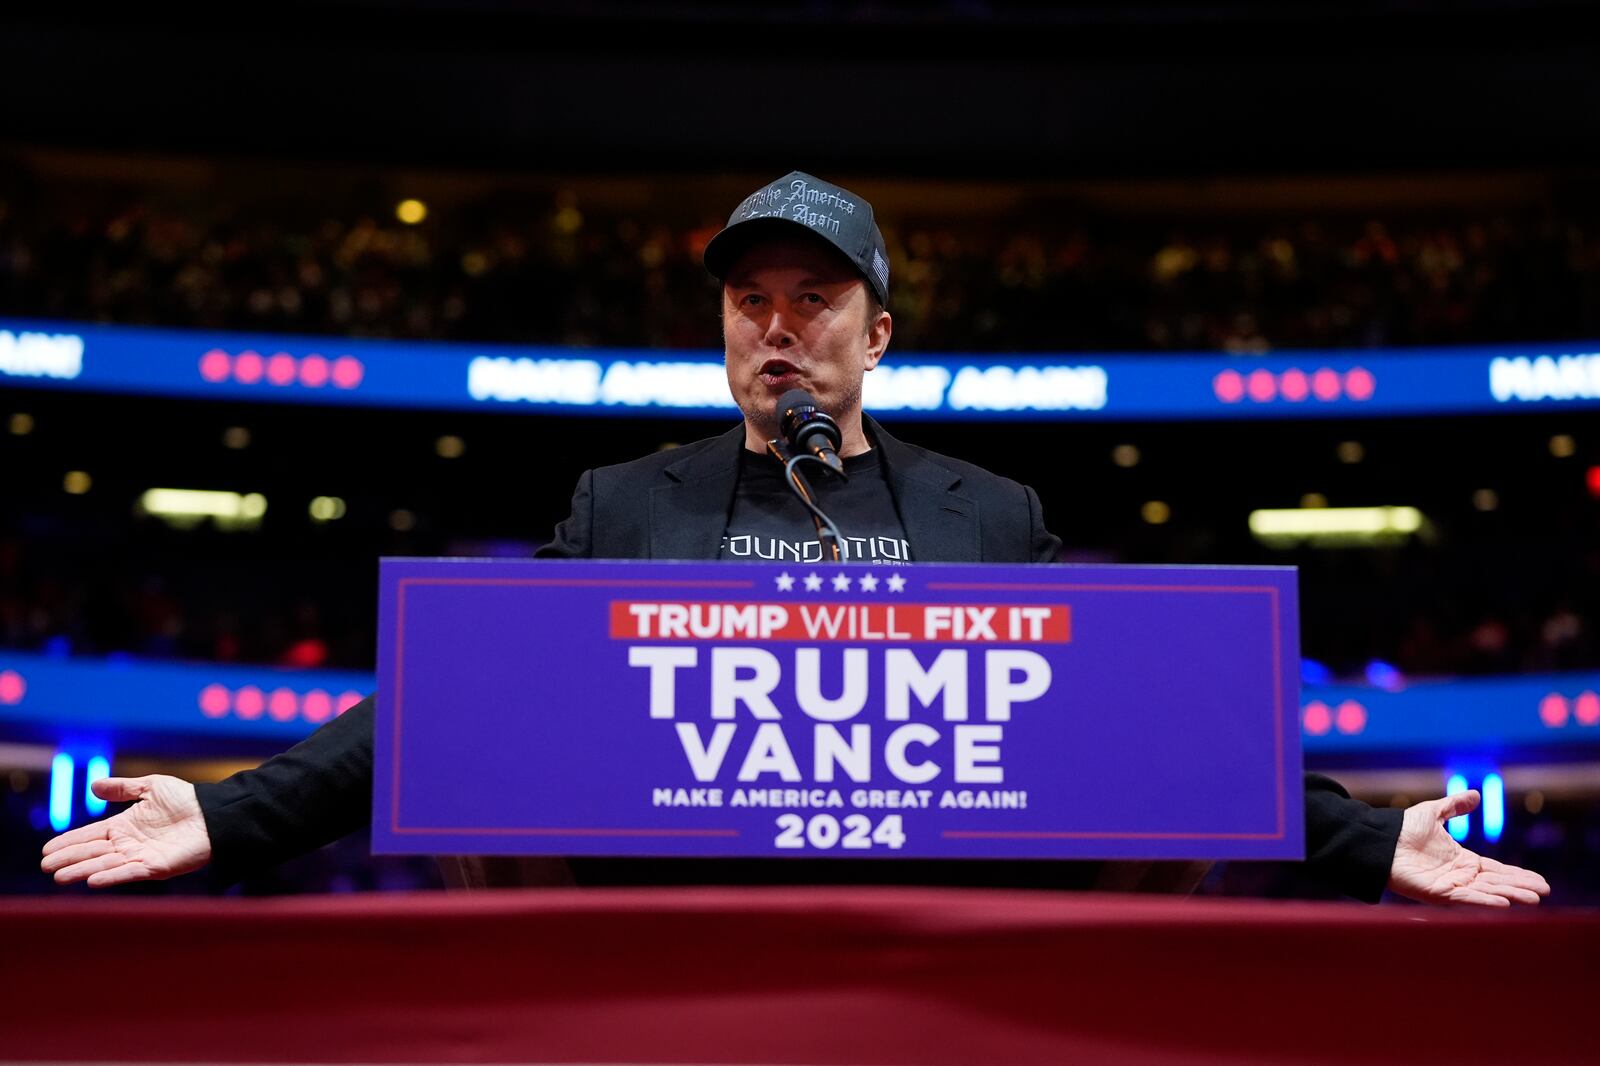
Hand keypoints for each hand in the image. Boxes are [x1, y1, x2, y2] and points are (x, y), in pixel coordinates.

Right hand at [40, 775, 211, 886]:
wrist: (215, 812)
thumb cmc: (186, 800)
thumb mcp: (151, 787)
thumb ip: (123, 788)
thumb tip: (94, 786)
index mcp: (125, 826)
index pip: (90, 836)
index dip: (69, 842)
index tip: (46, 850)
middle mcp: (129, 844)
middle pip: (93, 853)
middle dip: (69, 859)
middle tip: (46, 865)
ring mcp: (141, 856)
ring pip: (106, 865)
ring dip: (83, 870)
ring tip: (59, 876)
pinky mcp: (157, 866)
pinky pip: (130, 873)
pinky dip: (111, 877)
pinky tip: (92, 880)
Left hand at [1387, 790, 1549, 906]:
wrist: (1379, 839)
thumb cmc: (1401, 829)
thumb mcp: (1433, 813)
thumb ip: (1454, 806)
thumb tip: (1475, 795)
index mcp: (1461, 860)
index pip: (1495, 870)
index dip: (1517, 874)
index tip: (1539, 880)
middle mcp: (1458, 875)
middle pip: (1496, 883)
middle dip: (1520, 887)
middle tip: (1544, 892)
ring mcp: (1449, 885)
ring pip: (1486, 892)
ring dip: (1510, 895)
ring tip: (1533, 899)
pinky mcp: (1437, 893)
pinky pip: (1465, 898)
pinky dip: (1484, 900)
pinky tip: (1503, 902)